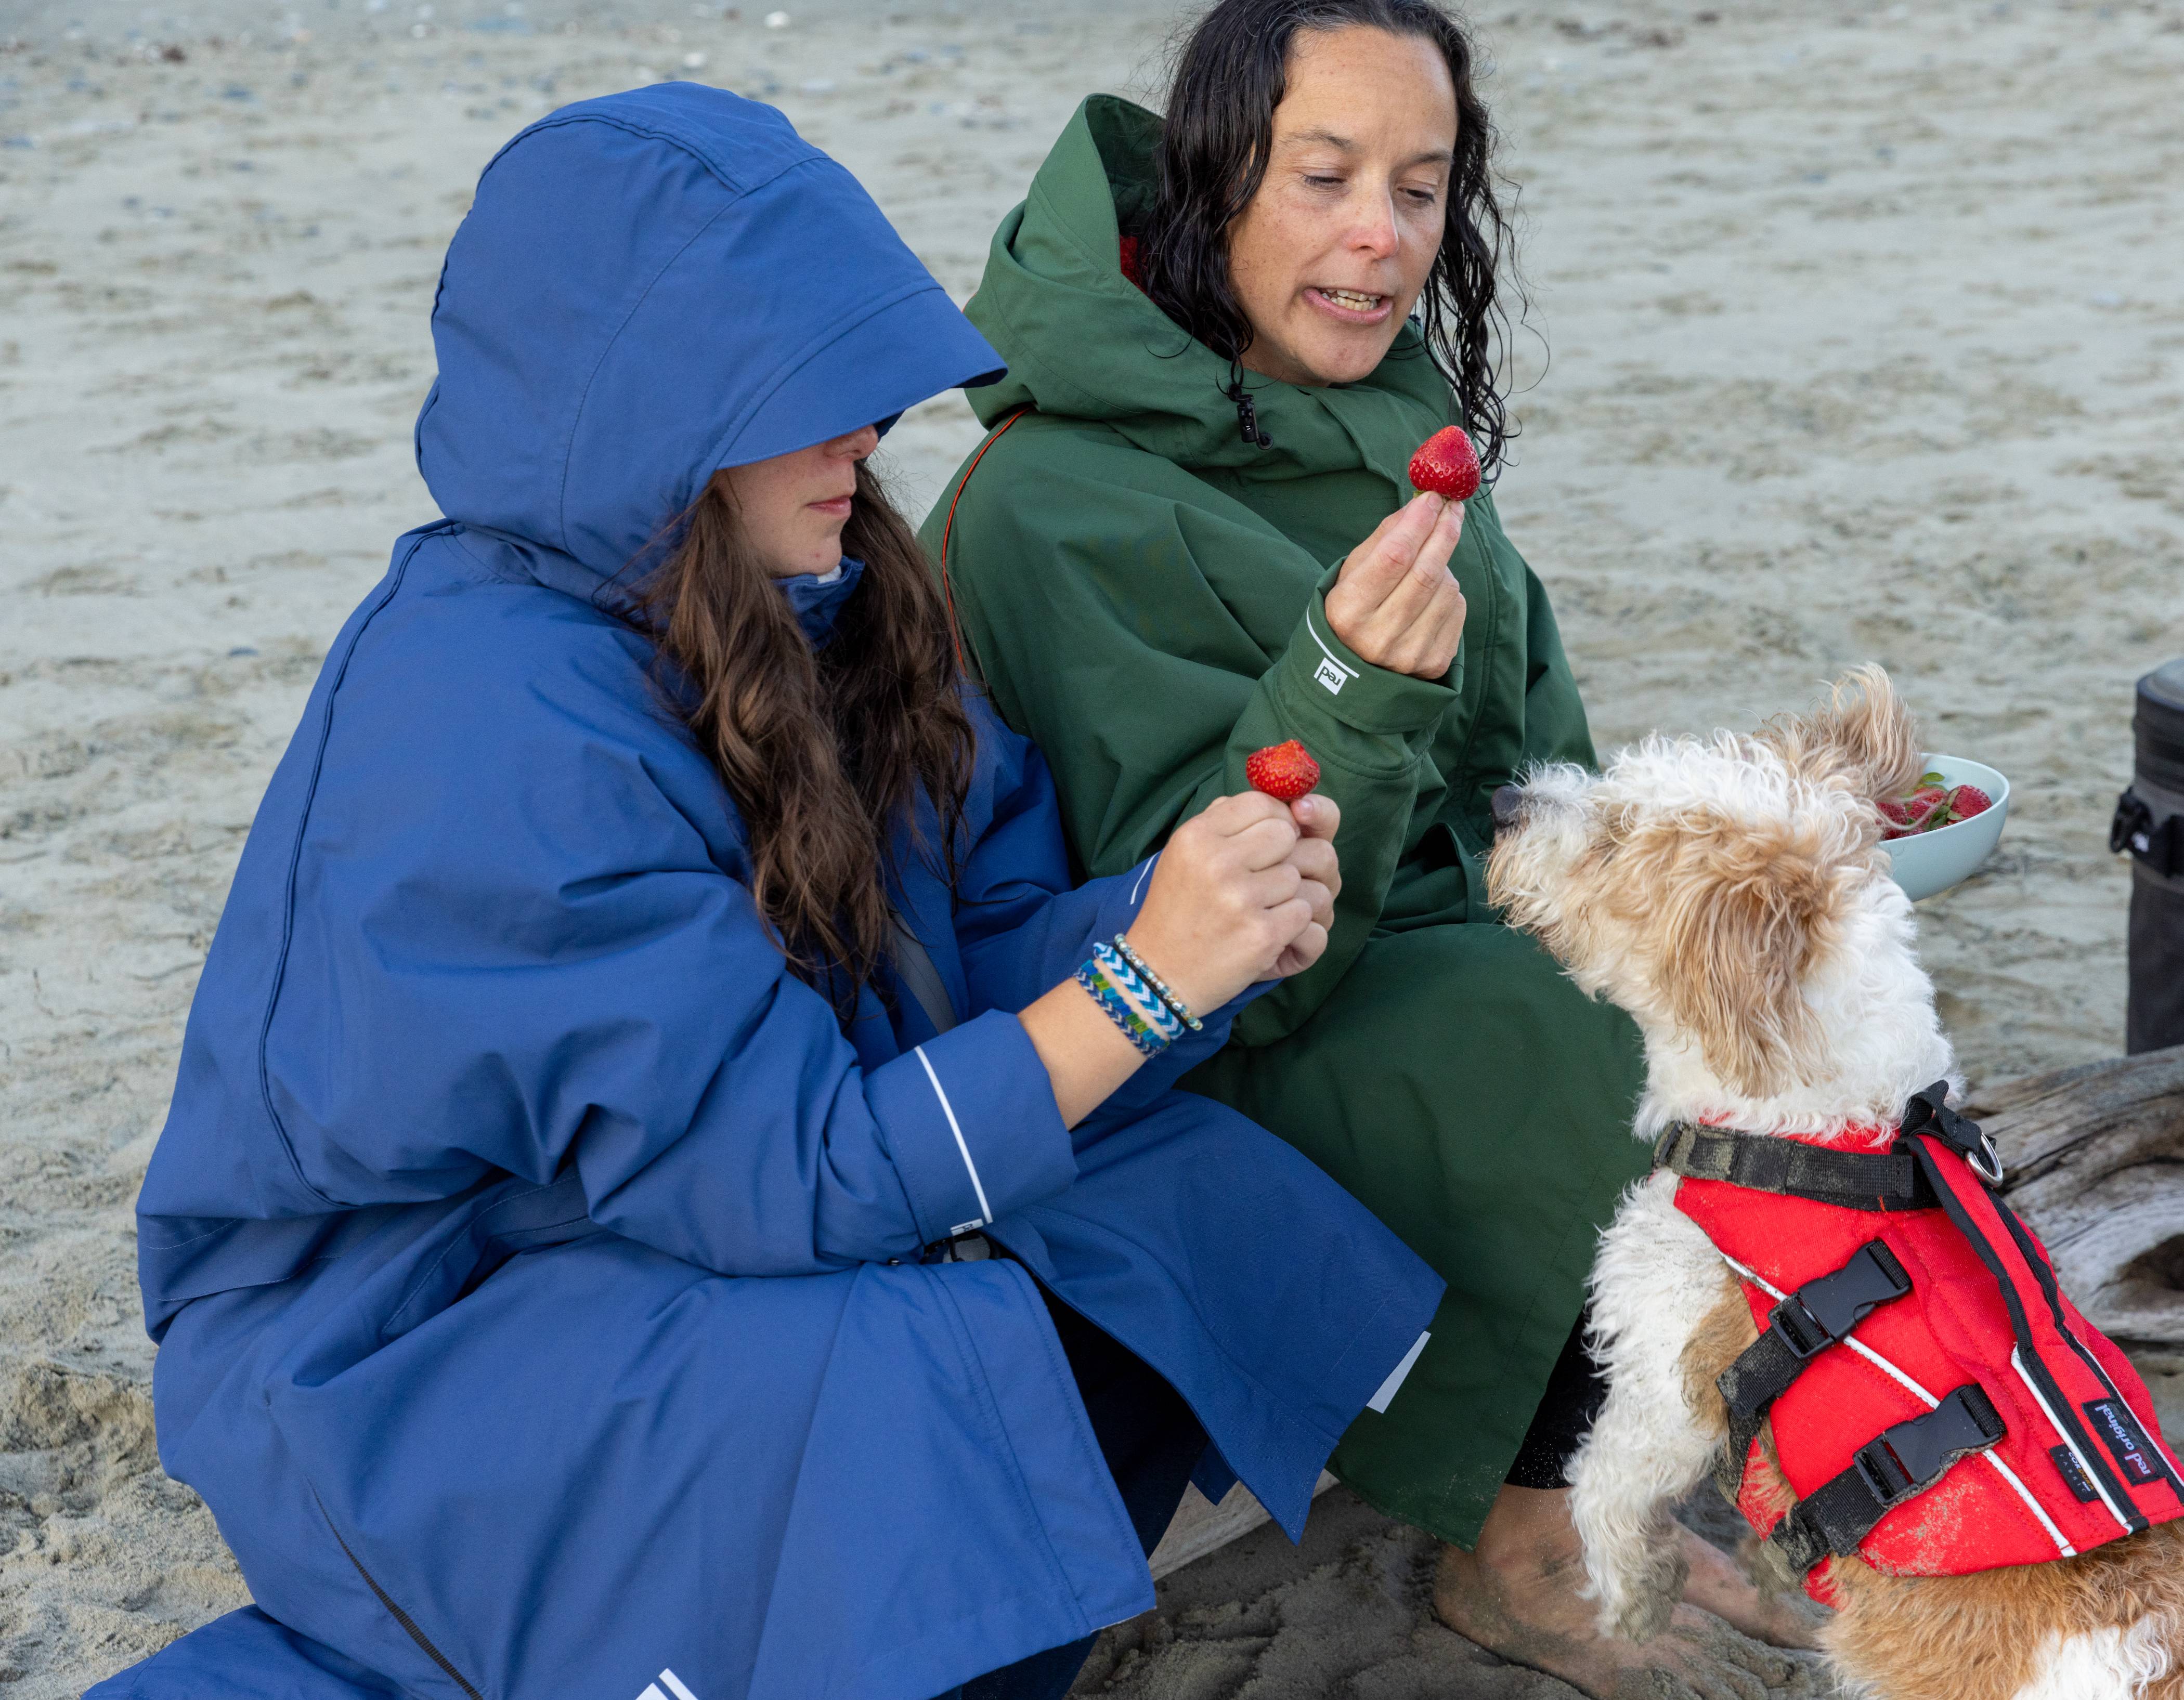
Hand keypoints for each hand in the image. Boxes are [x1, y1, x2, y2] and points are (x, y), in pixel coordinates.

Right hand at [1127, 791, 1343, 1012]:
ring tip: (1263, 911)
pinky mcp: (1262, 935)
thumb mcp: (1182, 856)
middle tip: (1268, 880)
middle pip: (1286, 834)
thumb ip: (1221, 822)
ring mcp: (1241, 899)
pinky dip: (1296, 926)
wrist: (1158, 975)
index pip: (1261, 802)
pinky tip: (1270, 933)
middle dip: (1285, 856)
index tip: (1269, 843)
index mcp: (1196, 836)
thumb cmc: (1175, 912)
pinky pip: (1306, 912)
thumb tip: (1272, 803)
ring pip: (1300, 876)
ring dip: (1290, 896)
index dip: (1275, 820)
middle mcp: (1217, 861)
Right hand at [1324, 492, 1466, 679]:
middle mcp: (1377, 637)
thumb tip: (1420, 505)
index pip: (1393, 557)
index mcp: (1348, 611)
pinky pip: (1457, 609)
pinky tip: (1432, 596)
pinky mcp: (1434, 663)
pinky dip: (1449, 593)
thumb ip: (1384, 538)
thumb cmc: (1353, 611)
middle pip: (1426, 571)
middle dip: (1443, 532)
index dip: (1417, 523)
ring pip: (1446, 588)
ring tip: (1427, 566)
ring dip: (1443, 566)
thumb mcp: (1352, 574)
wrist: (1355, 673)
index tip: (1432, 498)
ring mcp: (1409, 654)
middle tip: (1452, 508)